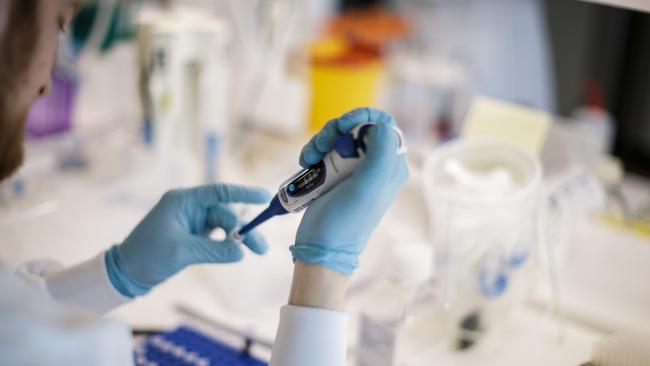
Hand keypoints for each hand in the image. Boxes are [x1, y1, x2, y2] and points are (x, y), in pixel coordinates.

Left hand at [105, 184, 270, 296]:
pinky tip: (239, 251)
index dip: (243, 194)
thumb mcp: (182, 252)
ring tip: (257, 251)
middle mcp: (189, 207)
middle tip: (261, 248)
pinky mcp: (193, 235)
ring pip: (224, 225)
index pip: (219, 192)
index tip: (265, 197)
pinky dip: (228, 243)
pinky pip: (217, 235)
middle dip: (244, 229)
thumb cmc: (148, 256)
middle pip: (225, 213)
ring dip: (239, 238)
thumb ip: (214, 250)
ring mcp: (191, 221)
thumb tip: (241, 251)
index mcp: (183, 201)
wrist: (126, 273)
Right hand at [291, 108, 408, 274]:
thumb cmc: (346, 220)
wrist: (321, 246)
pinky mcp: (335, 174)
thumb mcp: (369, 185)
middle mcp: (376, 165)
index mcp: (391, 165)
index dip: (363, 117)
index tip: (343, 125)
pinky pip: (325, 150)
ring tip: (308, 159)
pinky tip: (306, 163)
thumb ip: (382, 153)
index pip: (383, 124)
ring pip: (339, 137)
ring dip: (320, 141)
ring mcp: (354, 169)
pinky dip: (313, 151)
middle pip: (357, 127)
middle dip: (335, 131)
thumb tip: (381, 125)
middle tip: (320, 146)